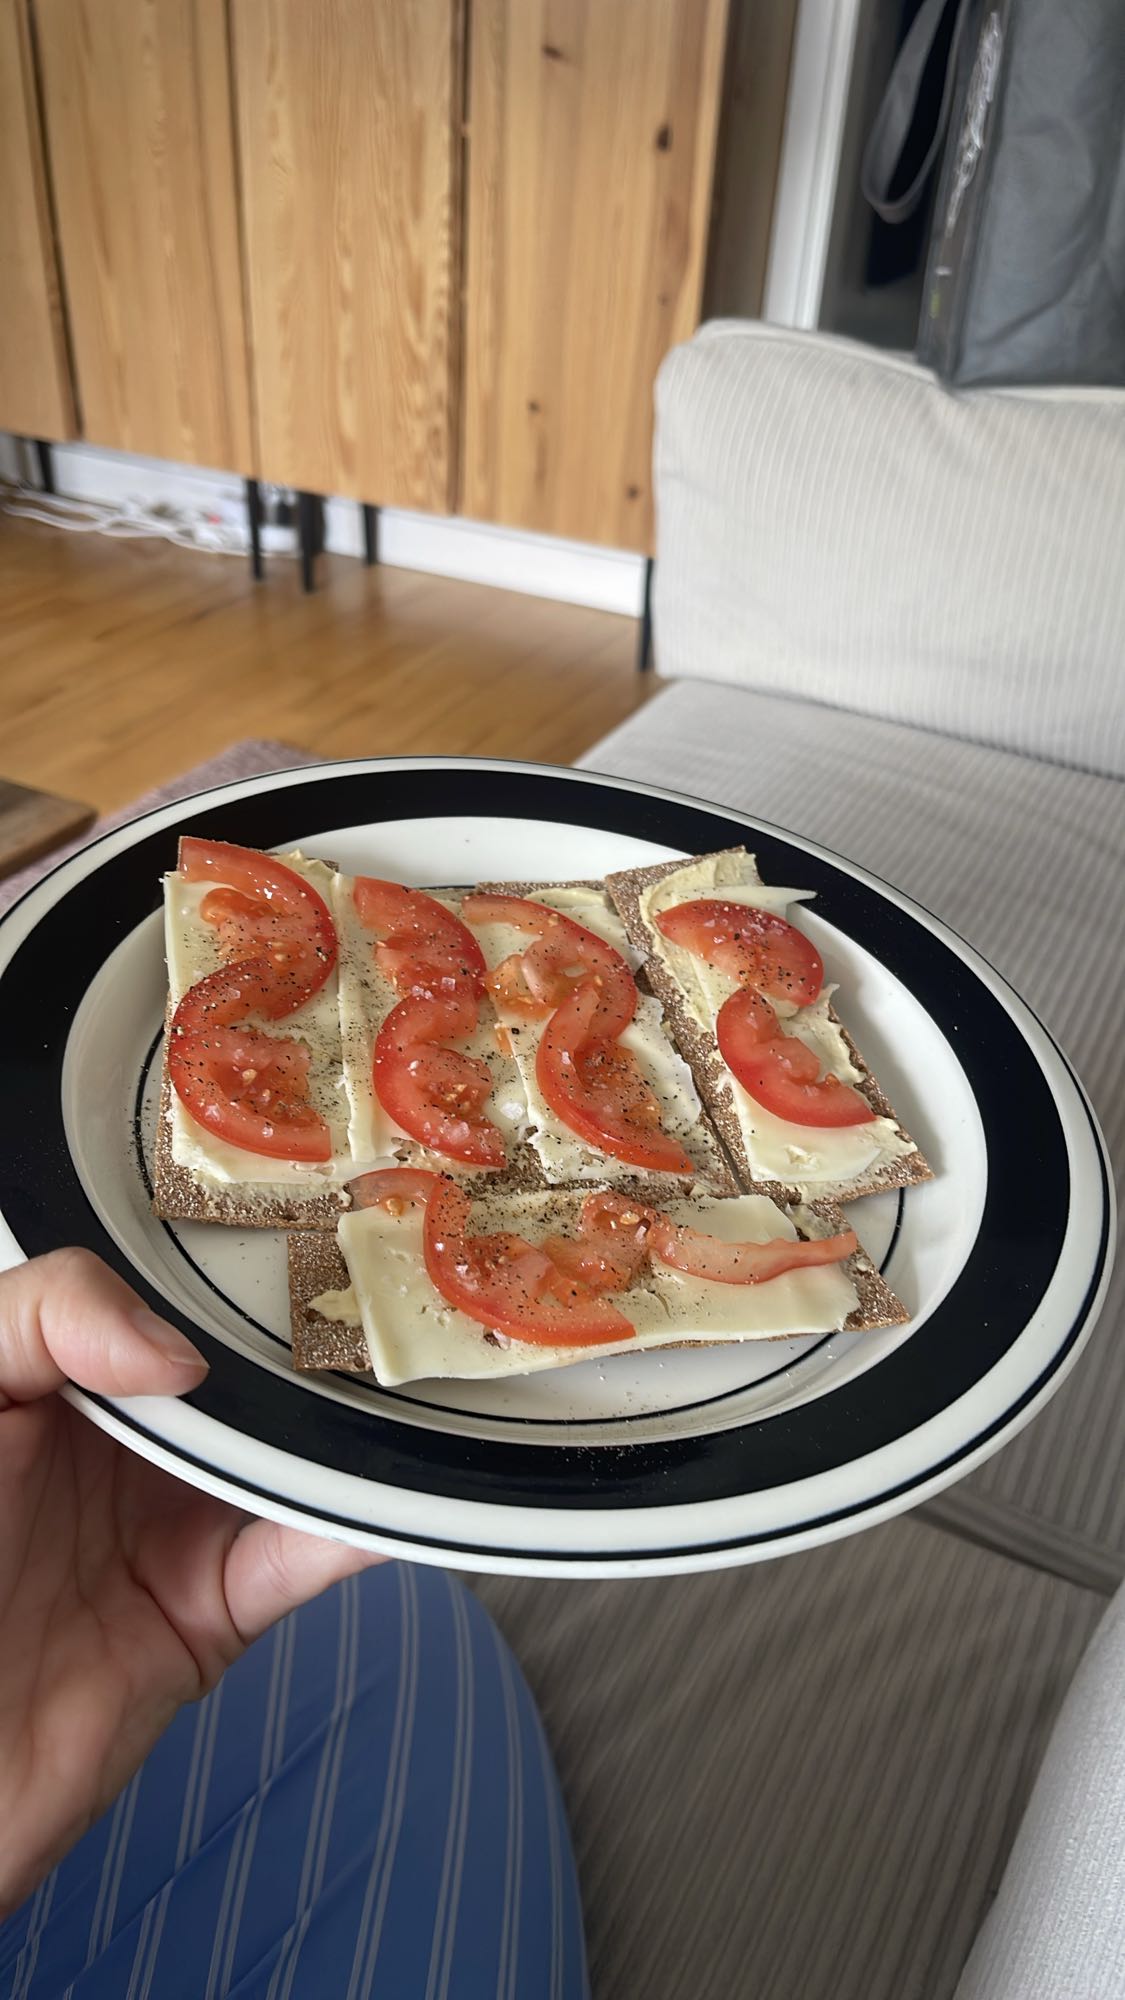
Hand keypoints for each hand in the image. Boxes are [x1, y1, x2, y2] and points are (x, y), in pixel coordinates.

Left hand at [0, 1249, 381, 1915]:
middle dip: (307, 1334)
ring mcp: (170, 1525)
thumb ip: (37, 1320)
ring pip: (287, 1455)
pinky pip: (301, 1559)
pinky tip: (388, 1494)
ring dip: (347, 1427)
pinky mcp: (209, 1613)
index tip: (282, 1234)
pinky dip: (356, 1529)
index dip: (220, 1263)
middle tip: (375, 1291)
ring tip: (400, 1381)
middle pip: (241, 1372)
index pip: (159, 1296)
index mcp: (59, 1378)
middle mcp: (122, 1443)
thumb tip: (173, 1345)